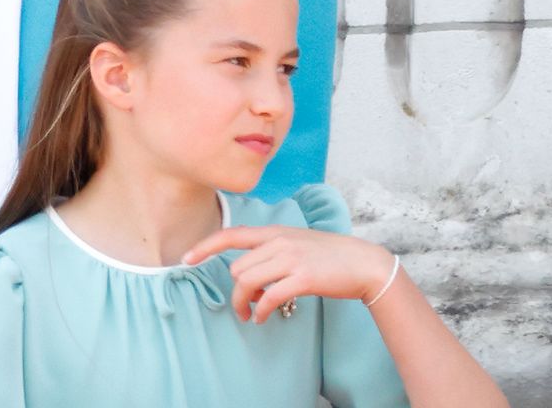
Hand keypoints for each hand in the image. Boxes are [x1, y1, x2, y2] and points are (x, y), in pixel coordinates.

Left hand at [182, 226, 397, 323]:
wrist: (365, 263)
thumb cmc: (329, 257)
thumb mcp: (297, 243)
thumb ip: (271, 251)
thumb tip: (244, 275)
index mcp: (275, 232)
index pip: (231, 235)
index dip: (205, 246)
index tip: (186, 259)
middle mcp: (279, 242)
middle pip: (237, 268)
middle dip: (236, 290)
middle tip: (244, 305)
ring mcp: (291, 259)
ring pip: (247, 282)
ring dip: (243, 303)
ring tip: (250, 314)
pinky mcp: (303, 278)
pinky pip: (269, 297)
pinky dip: (261, 311)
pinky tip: (262, 318)